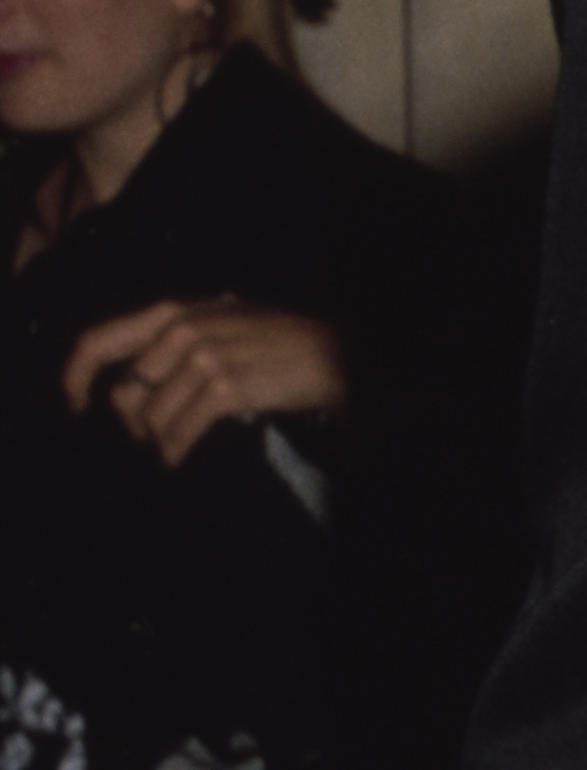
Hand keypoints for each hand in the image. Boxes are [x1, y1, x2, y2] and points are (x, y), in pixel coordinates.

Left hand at [64, 297, 349, 461]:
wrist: (329, 355)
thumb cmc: (274, 341)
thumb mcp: (219, 321)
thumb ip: (177, 335)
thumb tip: (132, 377)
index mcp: (173, 312)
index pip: (99, 340)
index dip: (75, 375)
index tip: (74, 404)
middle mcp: (182, 330)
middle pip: (126, 393)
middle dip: (135, 423)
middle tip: (153, 435)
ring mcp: (204, 357)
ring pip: (152, 418)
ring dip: (159, 441)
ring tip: (173, 447)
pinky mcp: (226, 387)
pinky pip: (179, 431)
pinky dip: (174, 451)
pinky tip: (179, 457)